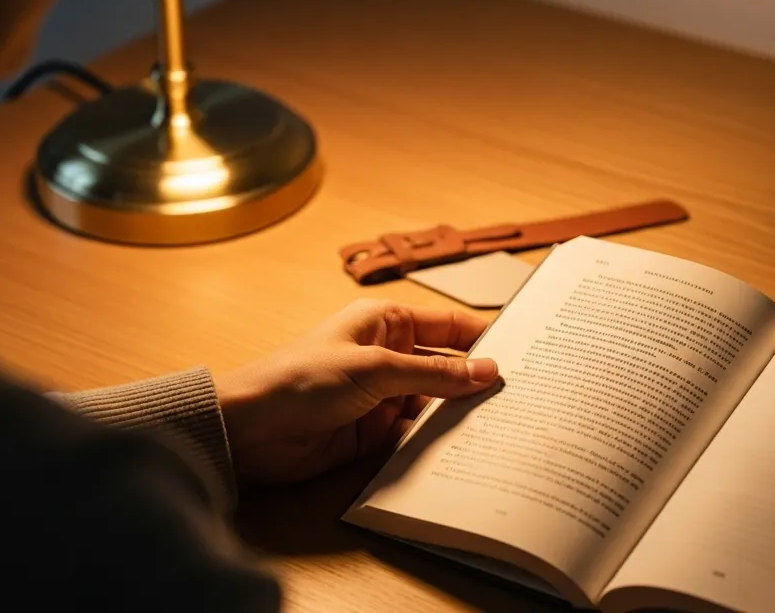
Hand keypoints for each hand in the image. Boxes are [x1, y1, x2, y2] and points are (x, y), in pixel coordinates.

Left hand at [216, 299, 499, 484]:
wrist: (249, 430)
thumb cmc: (300, 379)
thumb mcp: (375, 369)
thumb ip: (434, 373)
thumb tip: (488, 371)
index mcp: (386, 322)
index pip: (449, 325)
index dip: (484, 338)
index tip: (524, 353)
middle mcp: (388, 356)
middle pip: (447, 368)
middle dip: (477, 383)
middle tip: (521, 399)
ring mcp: (382, 396)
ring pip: (435, 404)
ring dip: (459, 416)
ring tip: (502, 428)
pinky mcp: (374, 434)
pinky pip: (416, 436)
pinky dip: (437, 443)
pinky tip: (466, 452)